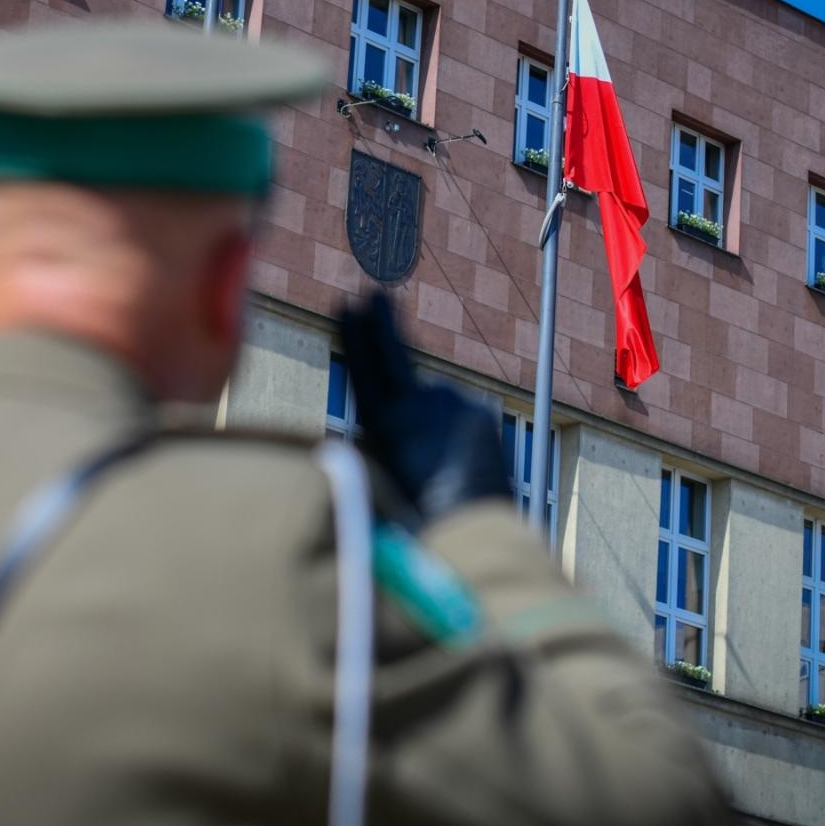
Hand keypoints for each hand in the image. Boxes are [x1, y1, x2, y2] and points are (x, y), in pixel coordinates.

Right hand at [338, 292, 513, 525]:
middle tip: (373, 291)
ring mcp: (452, 404)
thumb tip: (385, 417)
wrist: (473, 534)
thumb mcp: (381, 478)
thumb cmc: (413, 521)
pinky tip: (449, 464)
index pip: (364, 366)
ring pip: (429, 397)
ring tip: (425, 465)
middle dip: (383, 322)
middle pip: (396, 353)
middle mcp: (419, 405)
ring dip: (423, 415)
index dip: (354, 335)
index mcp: (385, 423)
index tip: (346, 304)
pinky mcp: (478, 411)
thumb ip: (379, 440)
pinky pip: (454, 413)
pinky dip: (446, 428)